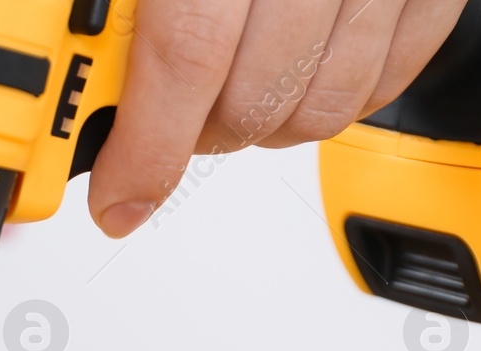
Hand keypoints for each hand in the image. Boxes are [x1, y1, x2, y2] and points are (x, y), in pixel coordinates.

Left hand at [87, 0, 467, 236]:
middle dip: (197, 135)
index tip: (117, 201)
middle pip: (251, 101)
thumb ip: (130, 11)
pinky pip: (385, 84)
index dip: (145, 148)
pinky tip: (300, 69)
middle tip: (165, 123)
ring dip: (265, 125)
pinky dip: (334, 98)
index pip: (184, 61)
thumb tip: (96, 75)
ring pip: (319, 110)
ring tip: (234, 87)